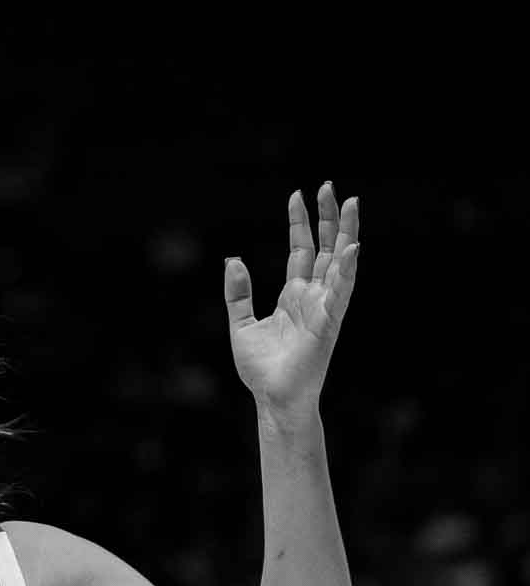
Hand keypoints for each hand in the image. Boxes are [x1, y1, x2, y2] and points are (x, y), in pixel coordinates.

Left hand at [225, 182, 359, 419]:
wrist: (273, 399)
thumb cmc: (262, 368)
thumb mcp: (240, 324)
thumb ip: (237, 293)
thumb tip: (232, 260)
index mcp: (293, 295)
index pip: (300, 250)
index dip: (299, 223)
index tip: (297, 195)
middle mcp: (313, 297)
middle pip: (325, 248)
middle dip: (328, 218)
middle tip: (329, 187)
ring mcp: (324, 307)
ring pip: (339, 263)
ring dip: (346, 234)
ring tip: (351, 204)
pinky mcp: (328, 323)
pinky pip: (340, 293)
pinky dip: (346, 271)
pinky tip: (352, 248)